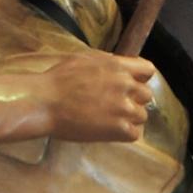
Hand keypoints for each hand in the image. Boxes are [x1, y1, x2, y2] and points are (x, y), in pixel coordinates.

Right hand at [44, 51, 158, 142]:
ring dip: (129, 118)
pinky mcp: (118, 129)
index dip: (140, 78)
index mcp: (118, 66)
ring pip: (142, 116)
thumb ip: (107, 62)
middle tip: (115, 106)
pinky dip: (125, 134)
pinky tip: (110, 131)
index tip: (131, 85)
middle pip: (146, 95)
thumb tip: (118, 64)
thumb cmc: (57, 79)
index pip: (148, 70)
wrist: (44, 102)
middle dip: (133, 100)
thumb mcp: (84, 58)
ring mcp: (124, 108)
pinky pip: (135, 133)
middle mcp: (126, 85)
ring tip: (110, 120)